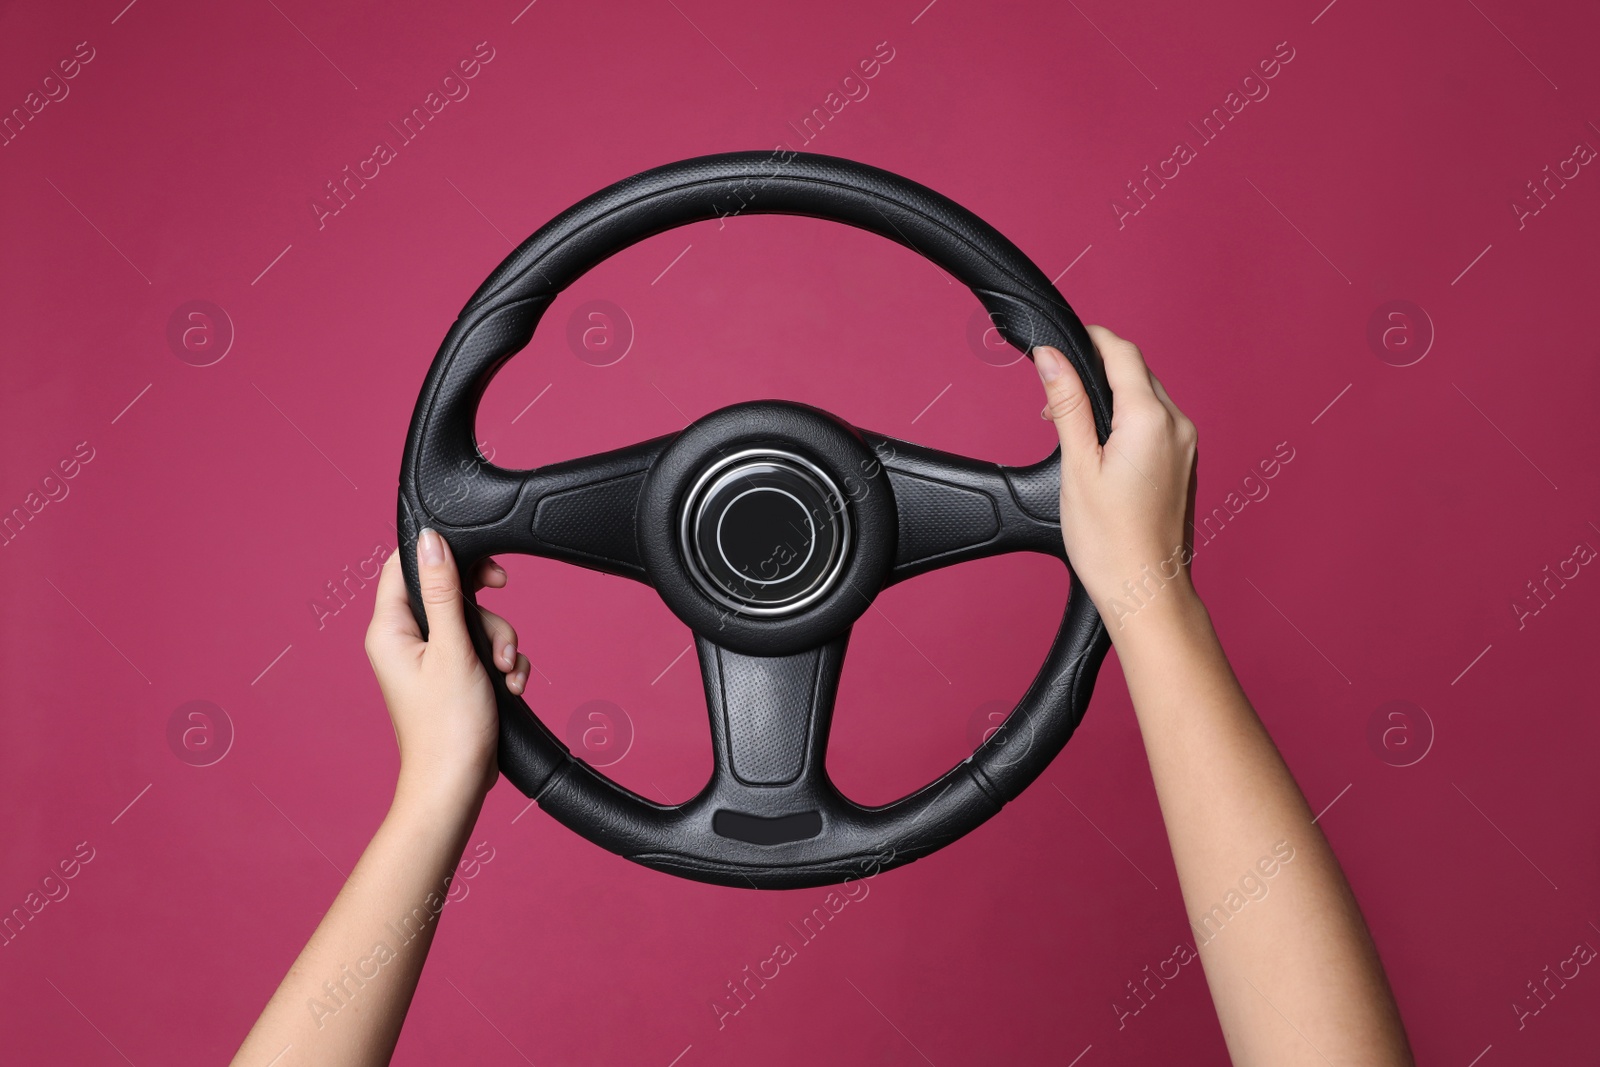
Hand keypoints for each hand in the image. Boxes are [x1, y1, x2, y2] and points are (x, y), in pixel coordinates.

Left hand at [364, 529, 530, 806]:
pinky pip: (482, 649)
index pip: (406, 566)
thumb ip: (444, 591)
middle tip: (499, 635)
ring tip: (506, 673)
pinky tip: (510, 685)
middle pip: (451, 594)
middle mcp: (405, 640)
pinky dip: (501, 663)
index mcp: (390, 629)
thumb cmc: (448, 727)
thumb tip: (430, 540)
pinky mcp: (453, 675)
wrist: (457, 784)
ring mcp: (430, 659)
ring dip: (501, 644)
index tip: (483, 568)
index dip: (445, 556)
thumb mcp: (454, 648)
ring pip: (474, 623)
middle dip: (487, 615)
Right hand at [1033, 325, 1197, 628]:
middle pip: (1136, 371)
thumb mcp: (1077, 465)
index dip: (1090, 339)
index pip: (1122, 352)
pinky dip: (1128, 421)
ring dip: (1110, 398)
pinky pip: (1157, 424)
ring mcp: (1186, 446)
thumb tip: (1053, 358)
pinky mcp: (1185, 464)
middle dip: (1095, 372)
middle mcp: (1177, 426)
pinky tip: (1101, 451)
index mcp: (1151, 420)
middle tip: (1053, 400)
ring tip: (1072, 430)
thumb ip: (1067, 404)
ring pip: (1147, 397)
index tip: (1061, 343)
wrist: (1146, 591)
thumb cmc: (1110, 542)